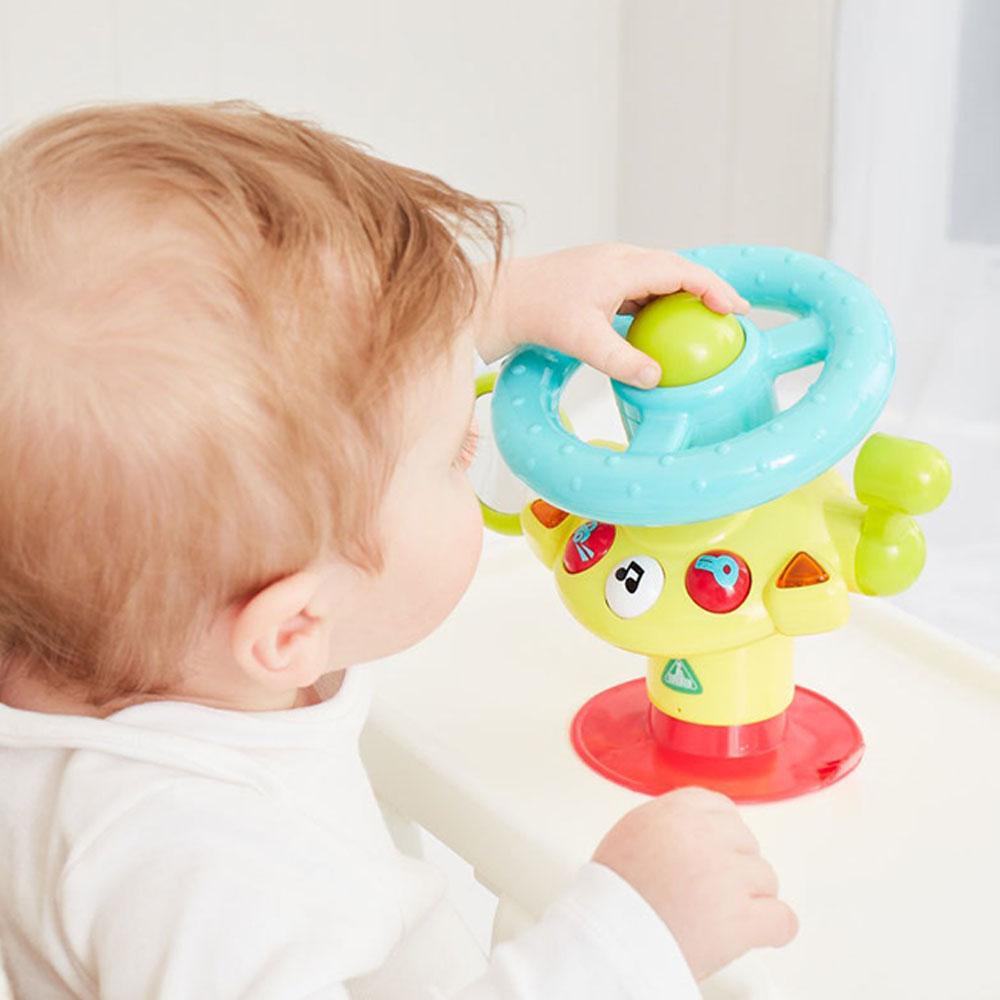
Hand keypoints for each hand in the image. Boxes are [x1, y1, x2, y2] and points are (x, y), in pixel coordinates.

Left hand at [476, 243, 749, 387]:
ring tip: (701, 323)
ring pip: (656, 279)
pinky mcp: (597, 282)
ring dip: (680, 297)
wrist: (500, 300)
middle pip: (675, 269)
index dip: (713, 288)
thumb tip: (656, 379)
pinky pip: (637, 291)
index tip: (736, 308)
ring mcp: (607, 269)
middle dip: (705, 290)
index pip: (681, 271)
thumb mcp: (583, 340)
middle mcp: (618, 260)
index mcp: (622, 265)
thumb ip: (621, 360)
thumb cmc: (537, 312)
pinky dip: (655, 306)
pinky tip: (659, 330)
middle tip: (729, 316)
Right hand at [592, 786, 797, 980]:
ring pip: (766, 879)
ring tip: (717, 918)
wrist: (606, 939)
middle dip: (735, 868)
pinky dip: (772, 930)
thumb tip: (693, 833)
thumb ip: (668, 826)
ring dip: (750, 899)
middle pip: (746, 843)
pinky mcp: (743, 918)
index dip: (722, 834)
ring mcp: (727, 875)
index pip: (720, 807)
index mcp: (674, 812)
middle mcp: (704, 836)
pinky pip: (783, 919)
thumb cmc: (610, 897)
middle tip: (711, 893)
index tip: (718, 851)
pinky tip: (753, 935)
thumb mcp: (630, 835)